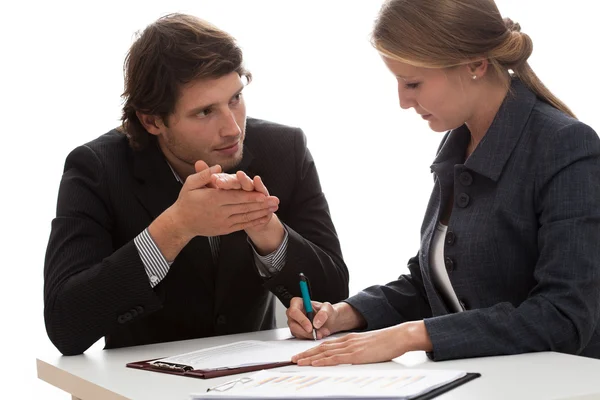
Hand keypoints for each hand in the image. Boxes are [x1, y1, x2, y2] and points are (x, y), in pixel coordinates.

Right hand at [170, 161, 279, 237]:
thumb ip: (204, 175)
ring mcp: (223, 222)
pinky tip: (263, 218)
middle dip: (261, 204)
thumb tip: (218, 167)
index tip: (264, 194)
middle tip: (275, 201)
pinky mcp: (225, 229)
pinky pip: (242, 225)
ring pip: (245, 217)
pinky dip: (253, 222)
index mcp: (212, 199)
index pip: (235, 197)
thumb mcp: (190, 184)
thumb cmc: (186, 200)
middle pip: (244, 208)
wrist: (181, 223)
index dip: (250, 196)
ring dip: (261, 213)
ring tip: (273, 209)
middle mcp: (219, 212)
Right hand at [286, 298, 364, 339]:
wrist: (333, 320)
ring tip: (320, 334)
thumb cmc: (331, 312)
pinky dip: (308, 338)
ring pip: (295, 331)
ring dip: (307, 335)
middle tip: (315, 333)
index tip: (310, 325)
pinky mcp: (299, 330)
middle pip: (292, 322)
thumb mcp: (330, 309)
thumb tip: (317, 322)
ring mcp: (296, 322)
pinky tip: (318, 336)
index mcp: (300, 302)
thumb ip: (324, 314)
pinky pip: (299, 336)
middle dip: (304, 329)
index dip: (300, 318)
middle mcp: (296, 312)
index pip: (293, 309)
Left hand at [291, 321, 431, 366]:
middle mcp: (347, 341)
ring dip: (310, 357)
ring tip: (299, 361)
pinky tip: (315, 363)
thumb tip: (350, 357)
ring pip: (325, 352)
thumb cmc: (386, 342)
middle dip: (306, 353)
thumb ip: (357, 349)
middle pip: (322, 347)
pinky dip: (323, 361)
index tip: (303, 354)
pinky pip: (336, 358)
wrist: (397, 336)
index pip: (326, 344)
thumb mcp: (367, 345)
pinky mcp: (356, 354)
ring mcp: (350, 347)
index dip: (313, 349)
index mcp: (349, 339)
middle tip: (294, 358)